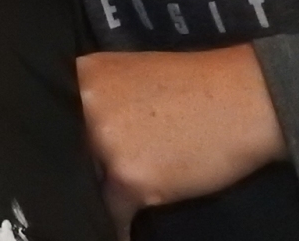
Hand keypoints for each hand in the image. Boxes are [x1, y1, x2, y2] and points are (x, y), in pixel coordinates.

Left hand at [76, 44, 285, 237]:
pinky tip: (128, 224)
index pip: (52, 116)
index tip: (70, 157)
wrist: (246, 99)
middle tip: (106, 174)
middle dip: (82, 169)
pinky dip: (121, 224)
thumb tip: (75, 134)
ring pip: (88, 185)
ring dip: (102, 194)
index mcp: (82, 76)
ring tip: (128, 189)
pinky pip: (113, 214)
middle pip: (66, 152)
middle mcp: (86, 106)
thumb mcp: (129, 75)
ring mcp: (105, 142)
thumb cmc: (195, 86)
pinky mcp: (130, 178)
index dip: (60, 142)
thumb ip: (97, 98)